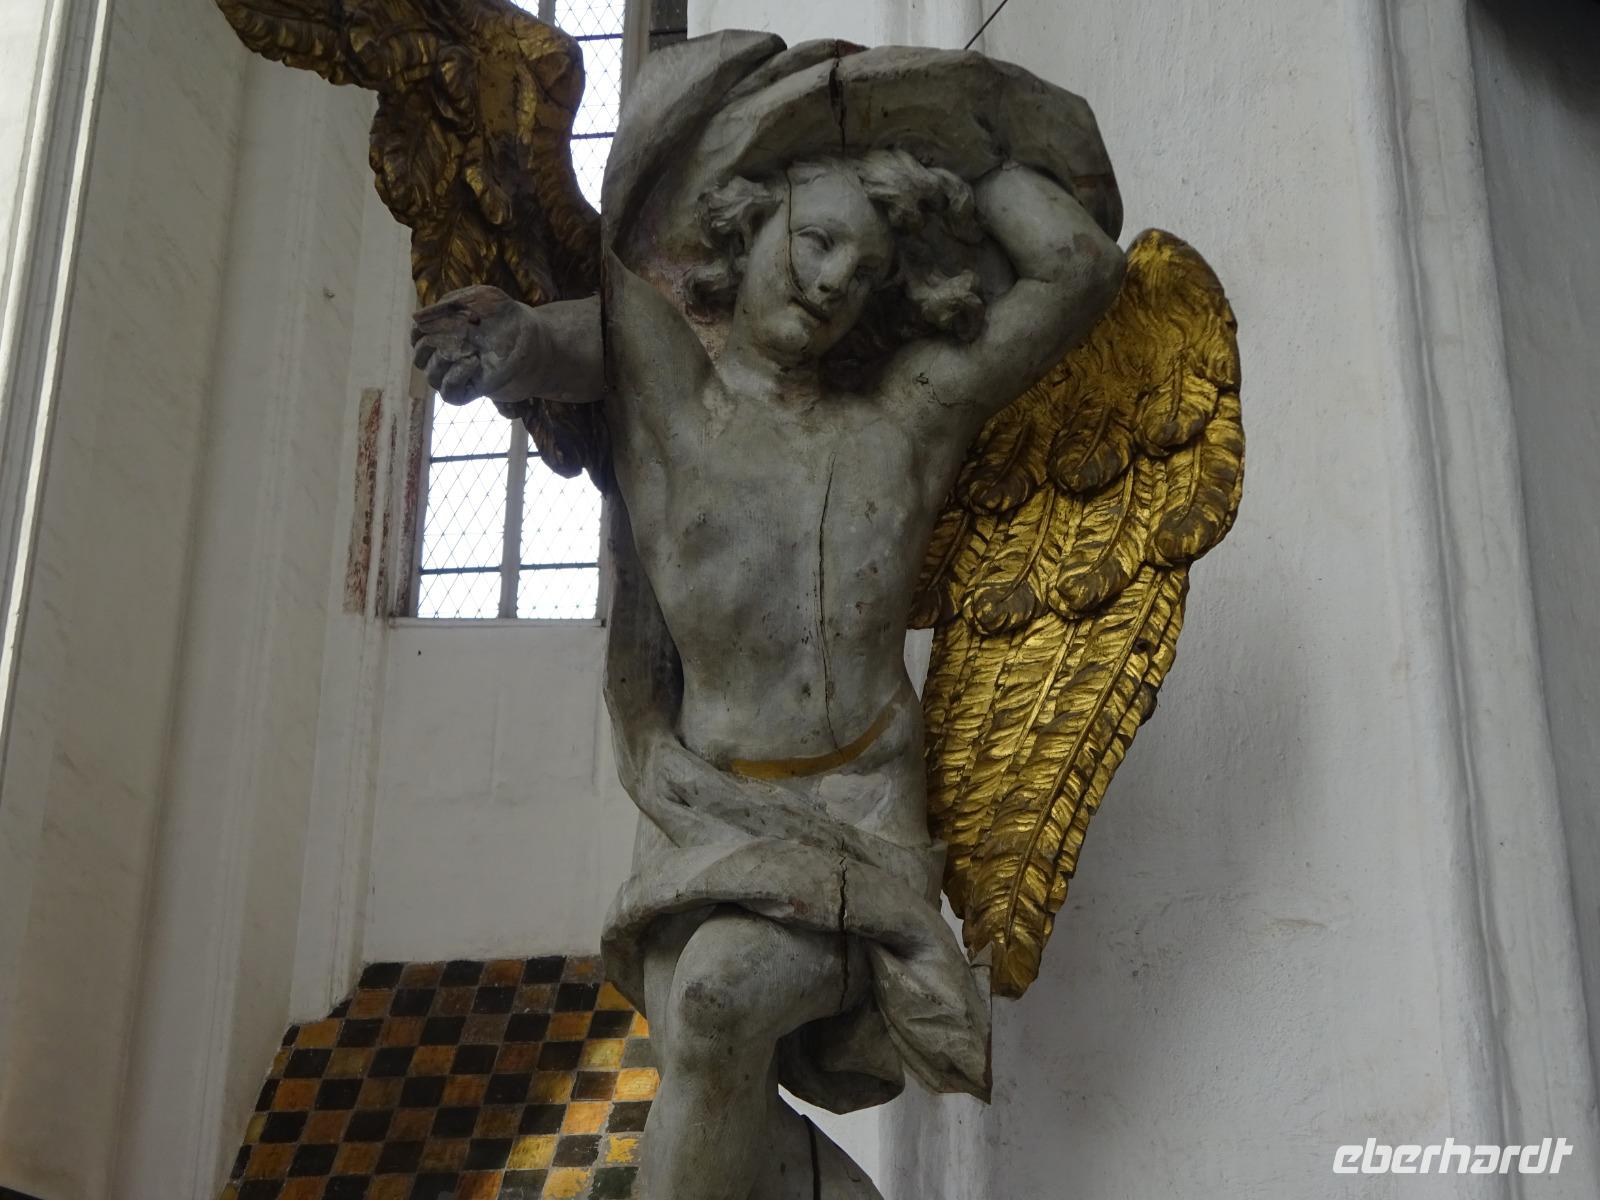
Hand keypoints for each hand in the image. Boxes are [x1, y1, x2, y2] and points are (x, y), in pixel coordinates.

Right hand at [410, 285, 536, 404]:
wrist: (530, 336)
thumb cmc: (503, 314)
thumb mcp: (479, 298)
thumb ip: (449, 303)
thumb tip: (416, 317)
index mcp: (441, 334)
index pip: (416, 338)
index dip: (417, 332)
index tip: (430, 323)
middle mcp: (445, 356)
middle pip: (420, 358)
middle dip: (432, 344)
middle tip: (456, 334)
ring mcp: (457, 374)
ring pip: (432, 377)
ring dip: (445, 360)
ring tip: (469, 347)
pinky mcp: (471, 390)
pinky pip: (449, 394)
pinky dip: (455, 378)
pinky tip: (473, 361)